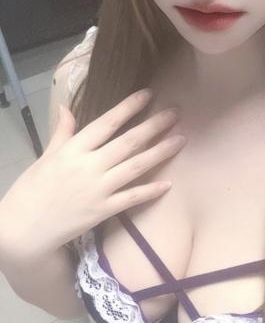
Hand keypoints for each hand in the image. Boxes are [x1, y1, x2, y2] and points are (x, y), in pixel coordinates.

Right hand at [0, 89, 185, 266]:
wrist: (25, 228)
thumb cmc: (33, 189)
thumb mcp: (46, 156)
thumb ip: (63, 132)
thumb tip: (67, 106)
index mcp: (73, 149)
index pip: (107, 123)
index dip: (129, 107)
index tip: (148, 94)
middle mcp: (88, 166)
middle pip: (128, 142)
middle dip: (154, 126)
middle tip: (175, 113)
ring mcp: (98, 189)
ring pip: (136, 167)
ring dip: (160, 152)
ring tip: (180, 139)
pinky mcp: (103, 211)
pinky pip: (132, 198)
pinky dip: (150, 191)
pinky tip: (168, 183)